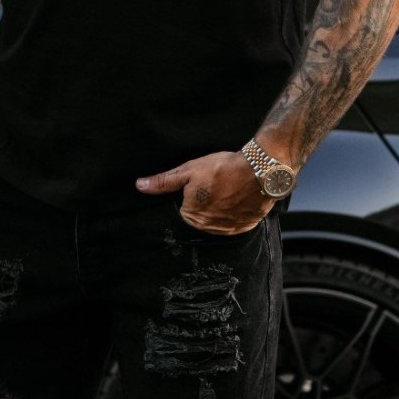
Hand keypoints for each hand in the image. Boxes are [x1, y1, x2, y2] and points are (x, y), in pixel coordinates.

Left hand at [135, 150, 273, 234]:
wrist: (259, 171)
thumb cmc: (222, 168)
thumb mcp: (188, 170)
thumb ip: (164, 181)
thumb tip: (140, 186)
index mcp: (192, 216)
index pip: (183, 210)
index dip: (190, 196)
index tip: (199, 185)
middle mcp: (209, 228)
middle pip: (200, 217)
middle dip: (204, 203)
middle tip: (215, 185)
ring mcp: (229, 229)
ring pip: (217, 221)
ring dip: (219, 209)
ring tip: (227, 190)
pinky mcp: (245, 227)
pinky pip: (235, 223)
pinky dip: (234, 212)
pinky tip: (237, 198)